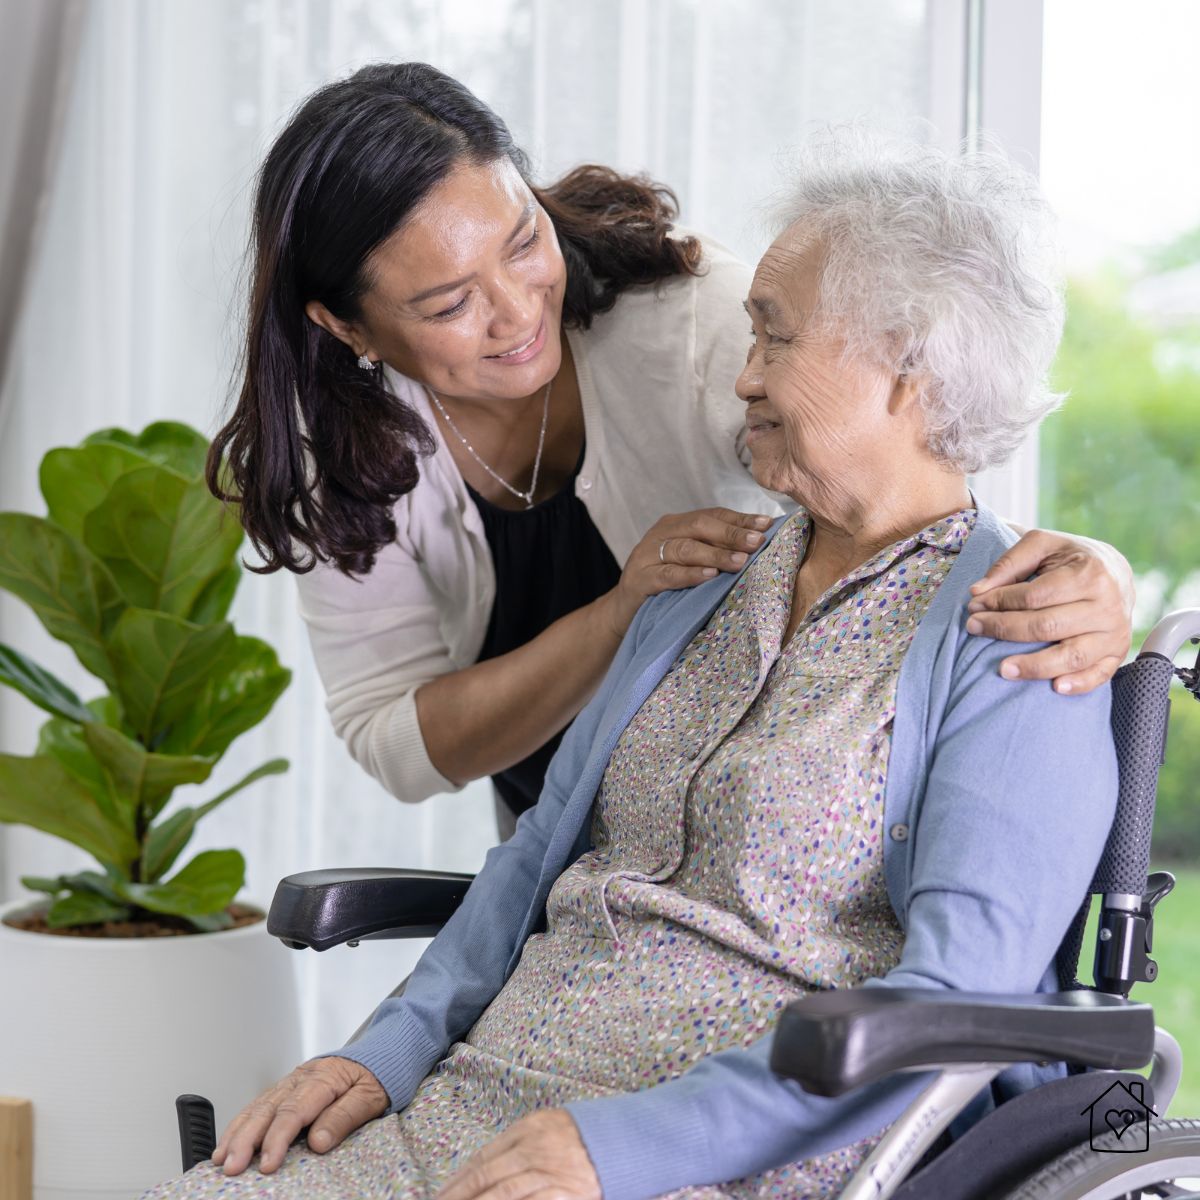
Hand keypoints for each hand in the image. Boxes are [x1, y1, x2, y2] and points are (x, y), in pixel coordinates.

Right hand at [210, 1056, 388, 1175]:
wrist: (382, 1051)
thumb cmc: (377, 1075)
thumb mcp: (371, 1097)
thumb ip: (344, 1117)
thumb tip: (317, 1141)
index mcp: (323, 1078)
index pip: (294, 1111)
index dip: (277, 1139)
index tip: (267, 1164)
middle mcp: (302, 1078)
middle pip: (268, 1109)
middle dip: (246, 1139)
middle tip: (231, 1167)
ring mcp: (292, 1081)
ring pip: (258, 1106)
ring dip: (237, 1133)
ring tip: (222, 1159)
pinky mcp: (287, 1087)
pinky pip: (260, 1104)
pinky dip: (242, 1122)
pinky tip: (229, 1140)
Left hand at [437, 1109, 600, 1199]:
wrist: (626, 1140)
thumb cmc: (585, 1135)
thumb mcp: (549, 1126)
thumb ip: (519, 1142)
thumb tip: (483, 1166)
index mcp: (528, 1129)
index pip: (483, 1157)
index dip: (459, 1179)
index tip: (441, 1194)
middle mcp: (534, 1149)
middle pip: (487, 1176)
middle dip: (459, 1196)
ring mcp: (549, 1172)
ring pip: (503, 1193)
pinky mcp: (565, 1193)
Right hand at [604, 507, 773, 635]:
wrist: (624, 611)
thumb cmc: (666, 585)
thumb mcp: (691, 562)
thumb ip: (715, 550)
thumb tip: (758, 543)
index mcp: (676, 524)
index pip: (712, 515)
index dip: (740, 519)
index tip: (767, 524)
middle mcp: (661, 533)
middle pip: (700, 527)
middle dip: (731, 534)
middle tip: (758, 542)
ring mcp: (647, 555)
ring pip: (685, 549)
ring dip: (715, 554)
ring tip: (740, 560)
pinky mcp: (640, 580)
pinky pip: (668, 574)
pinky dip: (690, 574)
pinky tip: (709, 575)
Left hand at [965, 528, 1133, 694]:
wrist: (1116, 572)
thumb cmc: (1071, 558)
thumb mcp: (1043, 545)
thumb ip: (1009, 563)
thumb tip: (977, 592)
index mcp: (1089, 573)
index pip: (1034, 596)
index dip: (999, 602)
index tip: (974, 605)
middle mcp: (1106, 605)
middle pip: (1047, 626)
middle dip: (1004, 629)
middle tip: (974, 627)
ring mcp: (1114, 631)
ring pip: (1071, 655)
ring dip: (1034, 666)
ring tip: (1002, 669)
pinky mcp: (1117, 652)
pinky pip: (1099, 674)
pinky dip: (1079, 684)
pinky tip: (1054, 688)